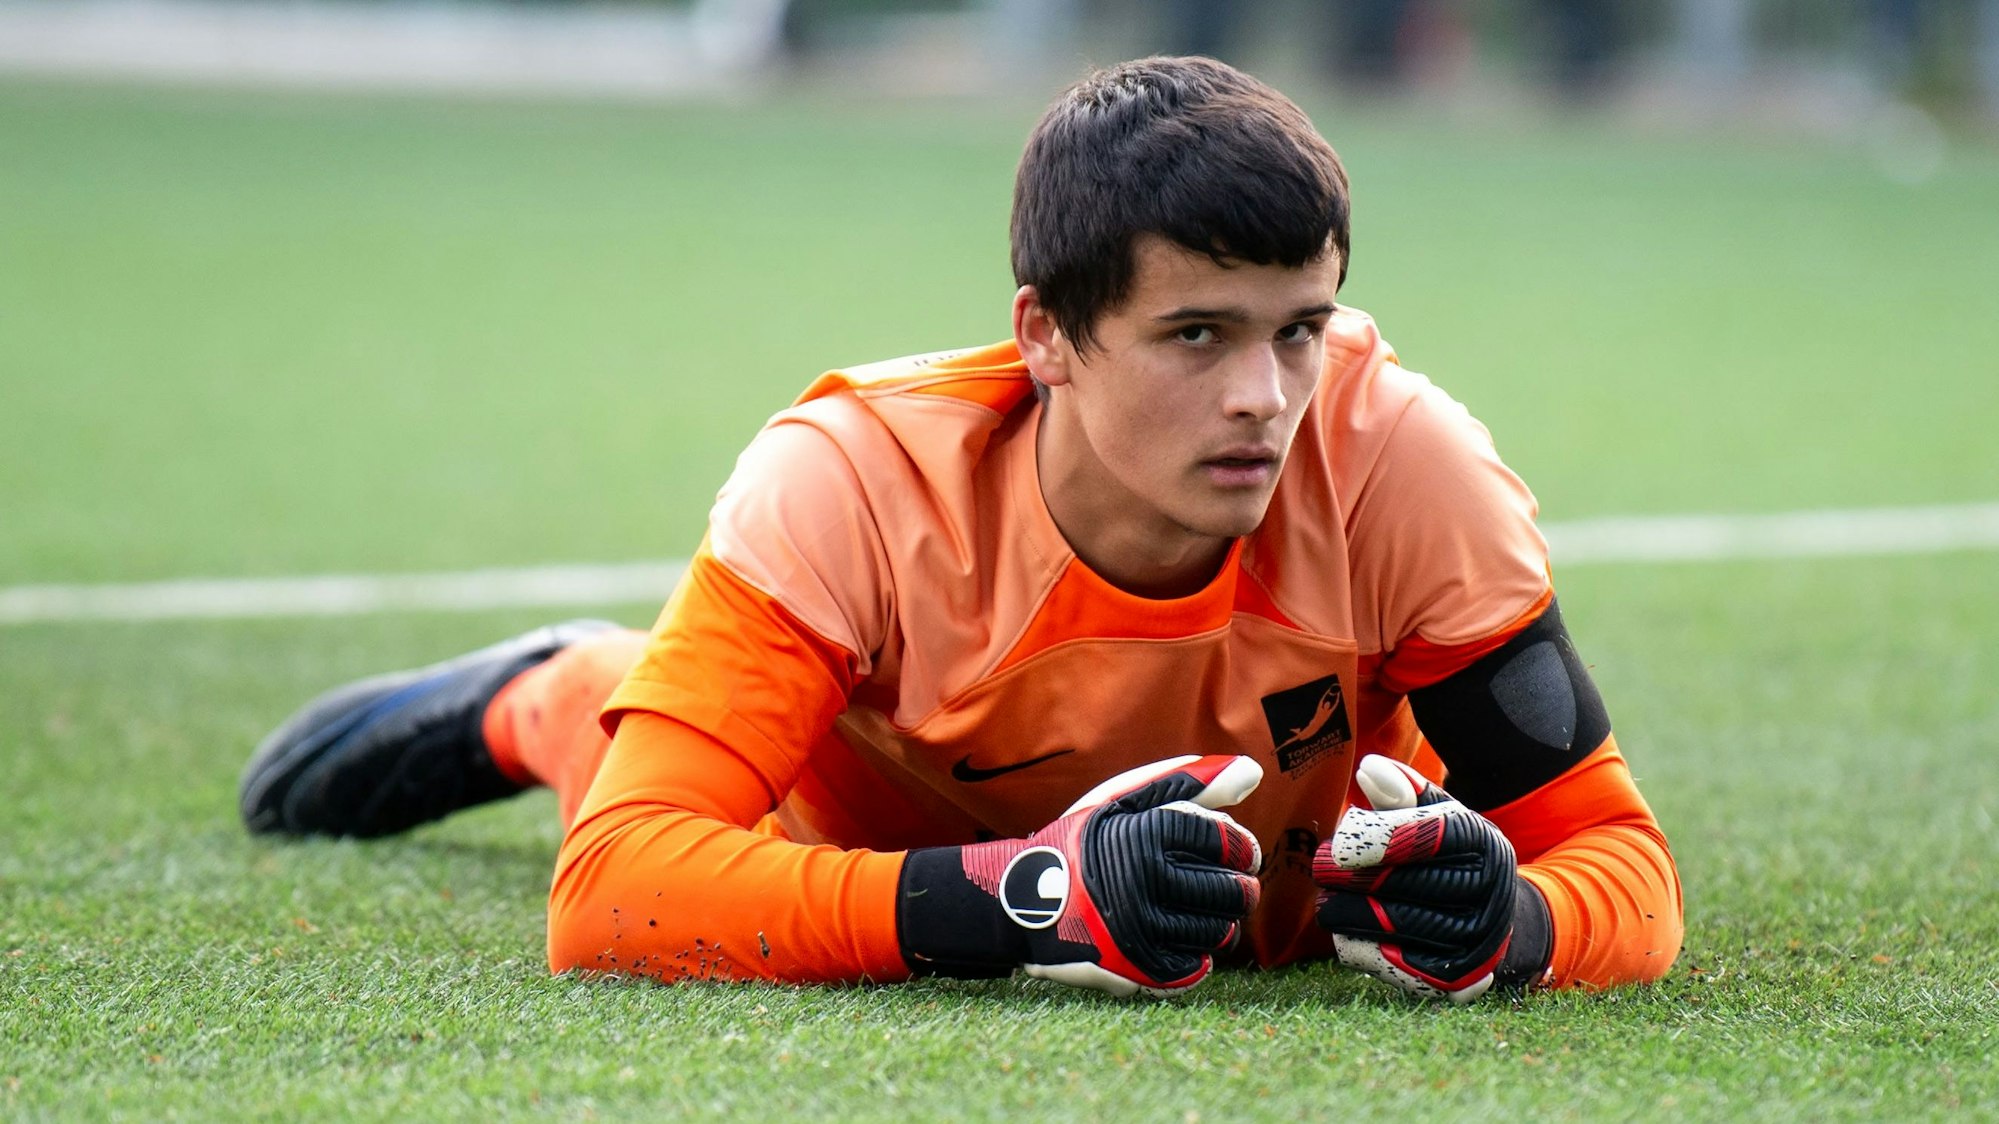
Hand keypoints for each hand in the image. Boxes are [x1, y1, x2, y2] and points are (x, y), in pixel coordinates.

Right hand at [899, 755, 1264, 996]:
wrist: (1018, 901)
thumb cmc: (1083, 843)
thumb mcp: (1126, 800)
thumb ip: (1192, 782)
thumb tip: (1255, 771)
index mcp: (1145, 834)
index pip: (1227, 843)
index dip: (1241, 847)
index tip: (1237, 852)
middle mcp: (1143, 883)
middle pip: (1232, 893)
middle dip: (1239, 888)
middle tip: (1230, 885)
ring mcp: (1140, 929)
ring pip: (1219, 933)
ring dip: (1219, 922)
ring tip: (1198, 909)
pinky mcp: (1136, 969)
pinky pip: (1196, 967)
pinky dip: (1196, 954)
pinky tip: (1176, 935)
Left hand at [1313, 755, 1528, 1002]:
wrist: (1490, 919)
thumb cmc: (1447, 856)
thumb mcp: (1433, 817)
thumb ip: (1400, 792)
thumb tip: (1369, 770)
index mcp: (1483, 843)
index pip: (1430, 836)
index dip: (1380, 839)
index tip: (1338, 845)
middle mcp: (1489, 892)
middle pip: (1408, 884)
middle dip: (1352, 878)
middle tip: (1320, 870)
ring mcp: (1476, 940)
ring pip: (1395, 927)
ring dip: (1348, 913)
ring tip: (1328, 901)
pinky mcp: (1458, 979)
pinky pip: (1395, 964)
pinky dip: (1361, 946)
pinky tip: (1348, 930)